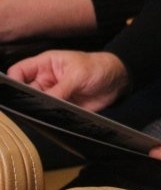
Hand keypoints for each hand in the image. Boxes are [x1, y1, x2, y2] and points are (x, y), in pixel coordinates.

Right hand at [7, 50, 129, 112]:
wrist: (118, 80)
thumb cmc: (98, 67)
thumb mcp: (78, 74)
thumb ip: (60, 88)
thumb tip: (42, 103)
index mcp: (45, 65)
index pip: (19, 71)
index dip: (13, 82)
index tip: (15, 94)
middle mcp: (44, 81)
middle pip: (23, 91)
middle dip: (23, 101)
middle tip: (26, 110)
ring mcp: (52, 95)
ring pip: (34, 105)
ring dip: (35, 111)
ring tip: (37, 117)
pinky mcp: (60, 108)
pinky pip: (48, 115)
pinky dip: (46, 119)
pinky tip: (47, 123)